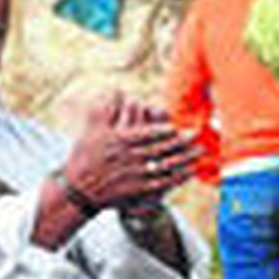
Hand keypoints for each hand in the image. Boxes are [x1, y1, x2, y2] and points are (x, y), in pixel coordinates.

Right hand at [62, 92, 200, 211]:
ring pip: (165, 165)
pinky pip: (163, 182)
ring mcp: (135, 175)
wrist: (78, 189)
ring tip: (201, 151)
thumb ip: (105, 107)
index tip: (180, 126)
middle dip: (182, 142)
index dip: (165, 131)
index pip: (147, 134)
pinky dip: (179, 176)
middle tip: (199, 134)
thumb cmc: (85, 156)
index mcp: (120, 141)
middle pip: (161, 148)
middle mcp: (130, 158)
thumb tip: (116, 88)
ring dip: (185, 158)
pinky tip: (191, 170)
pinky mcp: (138, 190)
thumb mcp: (91, 128)